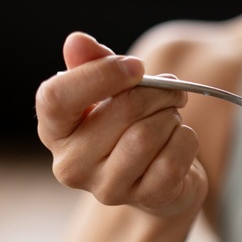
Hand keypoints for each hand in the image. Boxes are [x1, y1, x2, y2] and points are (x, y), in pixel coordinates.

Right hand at [35, 32, 206, 216]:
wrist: (161, 178)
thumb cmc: (129, 127)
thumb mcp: (108, 92)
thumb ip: (92, 64)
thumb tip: (77, 41)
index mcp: (54, 131)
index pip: (56, 97)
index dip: (101, 74)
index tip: (137, 66)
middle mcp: (71, 165)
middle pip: (121, 110)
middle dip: (157, 92)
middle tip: (172, 91)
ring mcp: (107, 188)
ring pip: (148, 135)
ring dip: (171, 117)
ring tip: (171, 118)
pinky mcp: (146, 200)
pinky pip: (174, 159)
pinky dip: (186, 141)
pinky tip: (179, 141)